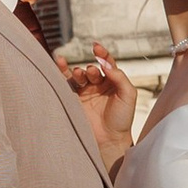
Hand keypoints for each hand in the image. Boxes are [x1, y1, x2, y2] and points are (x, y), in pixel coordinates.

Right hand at [64, 43, 137, 159]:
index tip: (96, 47)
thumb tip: (106, 63)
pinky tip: (59, 63)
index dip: (102, 54)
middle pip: (91, 69)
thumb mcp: (128, 95)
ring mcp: (85, 92)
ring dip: (78, 72)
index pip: (107, 63)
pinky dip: (61, 72)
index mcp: (112, 82)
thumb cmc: (122, 119)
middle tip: (91, 73)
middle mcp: (98, 85)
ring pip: (78, 75)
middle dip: (90, 69)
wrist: (109, 140)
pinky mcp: (73, 100)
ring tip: (79, 74)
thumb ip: (119, 77)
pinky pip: (66, 83)